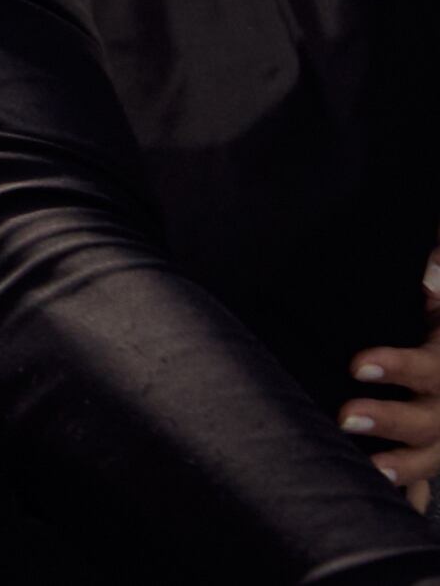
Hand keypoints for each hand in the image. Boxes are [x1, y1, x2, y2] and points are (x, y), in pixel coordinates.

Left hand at [347, 260, 439, 507]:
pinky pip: (423, 480)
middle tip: (344, 417)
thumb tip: (429, 270)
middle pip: (428, 419)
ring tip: (368, 470)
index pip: (426, 367)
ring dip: (400, 467)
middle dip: (388, 419)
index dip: (395, 366)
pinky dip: (406, 493)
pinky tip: (381, 505)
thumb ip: (438, 287)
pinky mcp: (436, 454)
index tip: (356, 364)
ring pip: (430, 457)